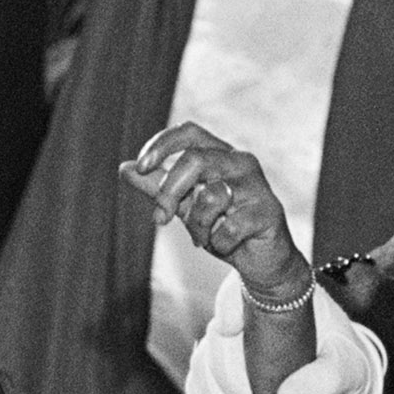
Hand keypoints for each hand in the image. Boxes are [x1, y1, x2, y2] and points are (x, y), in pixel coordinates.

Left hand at [121, 124, 307, 303]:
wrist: (260, 261)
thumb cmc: (222, 227)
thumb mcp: (184, 206)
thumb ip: (158, 187)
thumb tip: (124, 167)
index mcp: (220, 154)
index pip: (189, 132)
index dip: (162, 144)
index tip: (142, 167)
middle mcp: (241, 163)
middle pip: (196, 160)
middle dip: (170, 191)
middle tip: (159, 219)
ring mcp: (258, 186)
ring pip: (212, 196)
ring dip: (198, 224)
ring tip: (204, 236)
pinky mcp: (269, 212)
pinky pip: (229, 227)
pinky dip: (218, 242)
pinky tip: (226, 246)